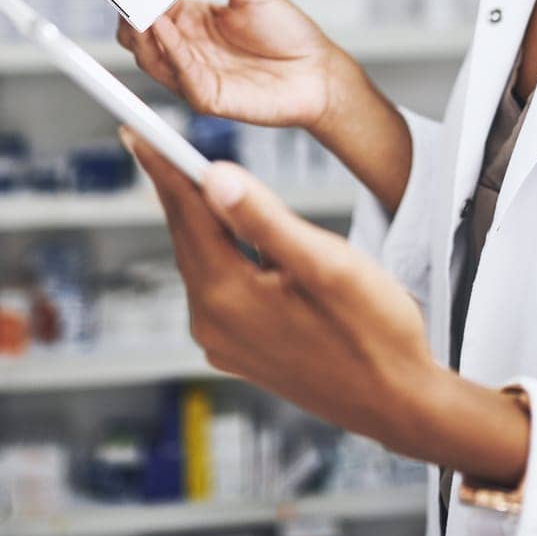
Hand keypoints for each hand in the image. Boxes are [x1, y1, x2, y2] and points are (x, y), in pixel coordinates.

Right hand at [115, 0, 349, 132]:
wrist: (316, 71)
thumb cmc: (288, 33)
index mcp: (192, 20)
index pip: (151, 6)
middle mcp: (187, 47)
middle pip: (138, 36)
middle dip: (129, 14)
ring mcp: (193, 73)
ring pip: (149, 57)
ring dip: (142, 33)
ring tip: (143, 8)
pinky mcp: (206, 96)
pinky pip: (179, 75)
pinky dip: (169, 50)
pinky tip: (165, 28)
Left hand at [125, 131, 532, 483]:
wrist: (401, 404)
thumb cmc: (375, 332)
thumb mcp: (326, 263)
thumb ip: (266, 218)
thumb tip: (214, 177)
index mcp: (228, 297)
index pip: (185, 213)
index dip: (162, 166)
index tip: (136, 131)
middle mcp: (213, 324)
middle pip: (189, 236)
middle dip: (178, 187)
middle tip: (159, 142)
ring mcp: (226, 343)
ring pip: (204, 261)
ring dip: (204, 219)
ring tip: (196, 178)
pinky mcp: (243, 352)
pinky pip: (219, 287)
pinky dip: (222, 252)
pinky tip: (237, 235)